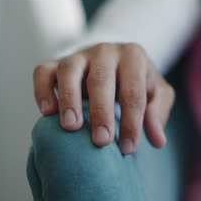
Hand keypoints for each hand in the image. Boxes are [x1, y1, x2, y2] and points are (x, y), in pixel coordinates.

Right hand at [33, 43, 174, 153]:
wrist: (114, 61)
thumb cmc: (136, 82)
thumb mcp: (156, 93)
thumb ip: (157, 113)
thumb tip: (158, 141)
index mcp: (133, 56)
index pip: (134, 91)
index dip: (132, 122)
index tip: (128, 149)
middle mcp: (105, 51)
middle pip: (101, 80)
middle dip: (101, 112)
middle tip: (102, 141)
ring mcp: (79, 55)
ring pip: (69, 71)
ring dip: (69, 99)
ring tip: (71, 127)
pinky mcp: (56, 63)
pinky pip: (43, 72)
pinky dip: (42, 90)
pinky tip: (47, 113)